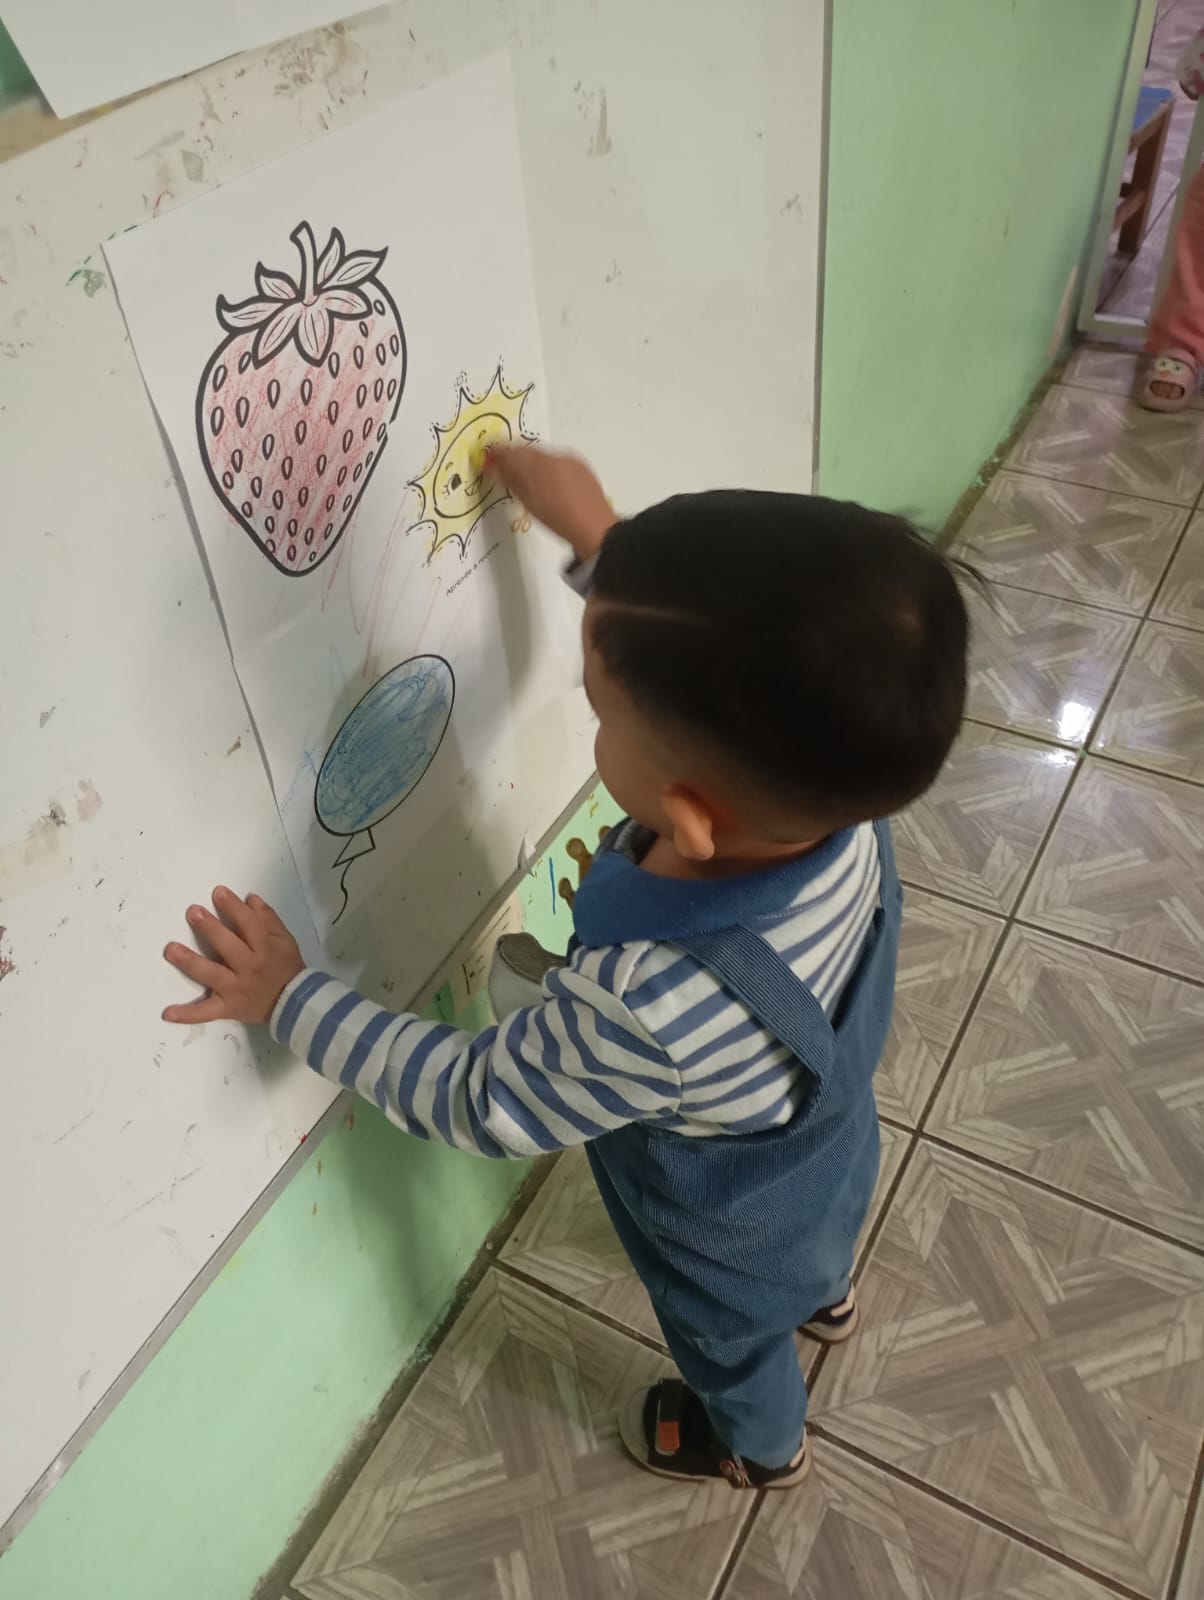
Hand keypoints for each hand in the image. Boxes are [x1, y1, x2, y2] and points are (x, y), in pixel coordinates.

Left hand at [162, 887, 304, 1025]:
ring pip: (212, 975)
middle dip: (211, 929)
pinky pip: (206, 1012)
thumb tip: (250, 899)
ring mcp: (236, 989)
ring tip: (171, 950)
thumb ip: (268, 919)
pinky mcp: (227, 1008)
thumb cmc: (286, 966)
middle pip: (229, 947)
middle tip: (193, 912)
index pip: (250, 925)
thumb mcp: (284, 939)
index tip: (218, 892)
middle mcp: (249, 968)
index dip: (234, 908)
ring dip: (191, 962)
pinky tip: (167, 1013)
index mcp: (265, 949)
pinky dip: (187, 1014)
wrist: (294, 1004)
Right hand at [486, 442, 615, 560]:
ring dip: (532, 462)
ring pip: (543, 455)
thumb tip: (497, 466)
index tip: (490, 459)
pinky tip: (549, 482)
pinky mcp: (581, 466)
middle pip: (527, 450)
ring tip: (528, 479)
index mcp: (538, 463)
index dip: (498, 453)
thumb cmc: (557, 519)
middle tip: (506, 469)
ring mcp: (569, 459)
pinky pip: (558, 460)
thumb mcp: (529, 502)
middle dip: (515, 457)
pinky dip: (549, 467)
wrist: (594, 528)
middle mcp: (553, 455)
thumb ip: (511, 480)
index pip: (511, 451)